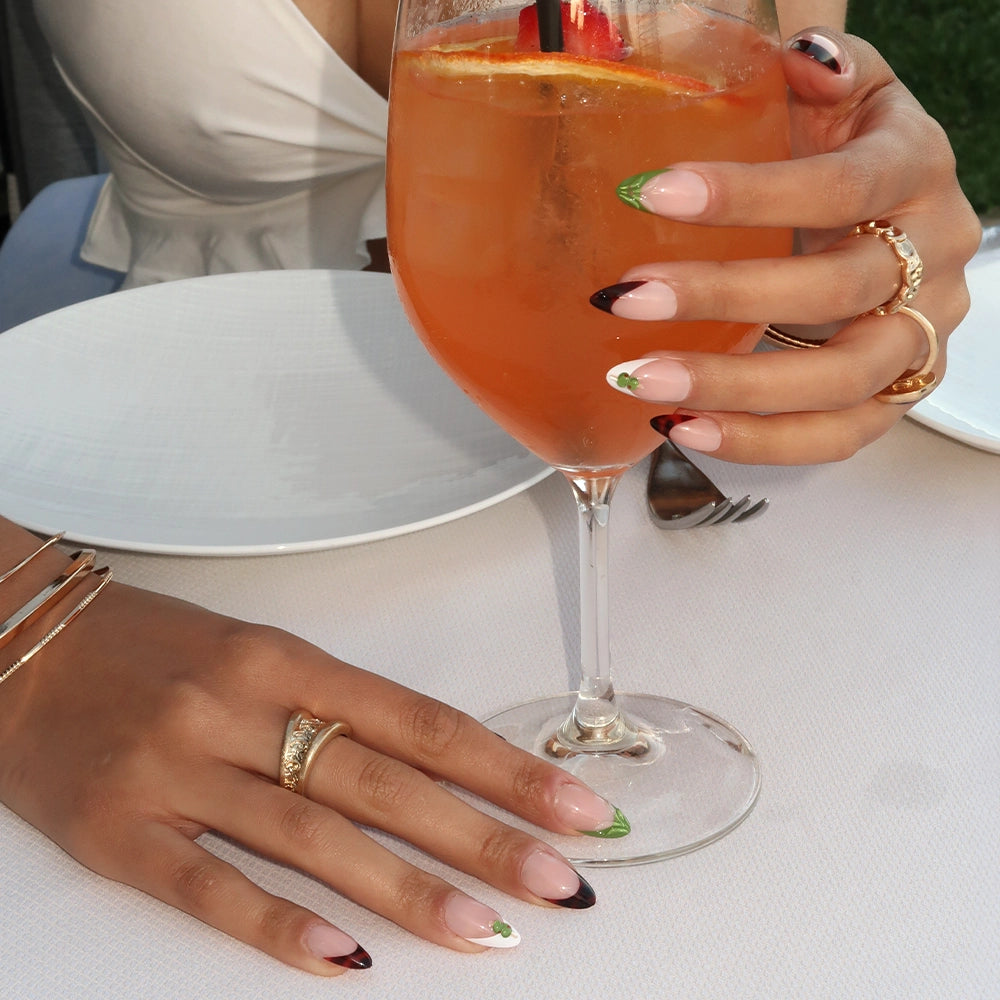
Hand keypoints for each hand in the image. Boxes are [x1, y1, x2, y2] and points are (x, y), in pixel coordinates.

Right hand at [0, 550, 621, 974]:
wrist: (20, 646)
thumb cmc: (152, 648)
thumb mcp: (254, 651)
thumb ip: (336, 707)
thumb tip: (434, 766)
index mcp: (284, 658)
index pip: (419, 720)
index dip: (503, 766)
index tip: (575, 804)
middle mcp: (239, 709)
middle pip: (383, 781)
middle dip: (483, 835)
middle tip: (562, 880)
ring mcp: (179, 771)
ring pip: (311, 838)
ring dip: (406, 890)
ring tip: (486, 932)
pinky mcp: (120, 832)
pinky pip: (208, 889)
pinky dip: (278, 927)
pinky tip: (346, 961)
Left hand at [597, 28, 980, 463]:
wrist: (891, 215)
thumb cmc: (844, 153)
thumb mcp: (839, 96)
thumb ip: (820, 70)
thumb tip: (800, 58)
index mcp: (914, 170)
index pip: (840, 186)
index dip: (749, 194)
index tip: (652, 194)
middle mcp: (930, 258)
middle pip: (837, 290)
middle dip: (725, 298)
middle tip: (628, 300)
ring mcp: (918, 334)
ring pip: (840, 380)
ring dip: (734, 387)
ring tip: (641, 381)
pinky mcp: (894, 393)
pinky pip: (839, 436)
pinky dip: (761, 442)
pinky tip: (685, 427)